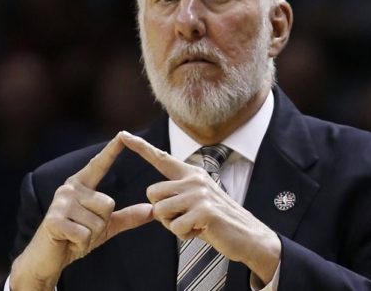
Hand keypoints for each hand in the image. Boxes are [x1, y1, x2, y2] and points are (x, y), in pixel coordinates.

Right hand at [10, 132, 153, 290]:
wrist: (47, 259)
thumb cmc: (74, 238)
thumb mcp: (104, 227)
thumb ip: (127, 217)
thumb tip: (151, 211)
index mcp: (81, 186)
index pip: (99, 165)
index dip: (111, 150)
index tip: (122, 133)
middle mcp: (70, 188)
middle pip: (108, 204)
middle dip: (101, 224)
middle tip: (83, 230)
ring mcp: (61, 202)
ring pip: (97, 221)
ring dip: (90, 236)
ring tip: (74, 235)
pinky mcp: (54, 219)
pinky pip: (85, 233)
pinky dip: (81, 243)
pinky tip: (68, 241)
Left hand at [119, 131, 280, 283]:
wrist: (247, 236)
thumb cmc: (216, 222)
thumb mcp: (195, 203)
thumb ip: (176, 198)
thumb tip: (153, 208)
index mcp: (191, 174)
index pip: (161, 158)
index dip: (141, 147)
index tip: (123, 135)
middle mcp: (194, 179)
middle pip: (152, 193)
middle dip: (162, 212)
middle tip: (184, 218)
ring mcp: (200, 194)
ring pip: (161, 212)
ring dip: (173, 225)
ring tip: (194, 224)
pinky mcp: (204, 211)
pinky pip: (175, 227)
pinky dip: (184, 235)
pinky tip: (202, 231)